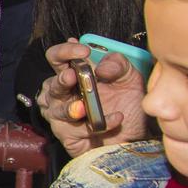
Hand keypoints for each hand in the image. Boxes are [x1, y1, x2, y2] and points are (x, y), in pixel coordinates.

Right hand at [36, 40, 149, 157]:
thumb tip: (100, 68)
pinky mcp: (67, 136)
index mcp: (73, 74)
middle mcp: (63, 94)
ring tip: (84, 107)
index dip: (64, 52)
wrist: (137, 135)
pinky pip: (75, 129)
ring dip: (69, 108)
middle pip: (50, 84)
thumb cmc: (128, 104)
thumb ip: (118, 65)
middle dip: (61, 81)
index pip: (57, 57)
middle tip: (72, 77)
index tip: (83, 51)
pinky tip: (114, 120)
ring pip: (56, 109)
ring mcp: (62, 116)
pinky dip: (95, 125)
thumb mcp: (130, 78)